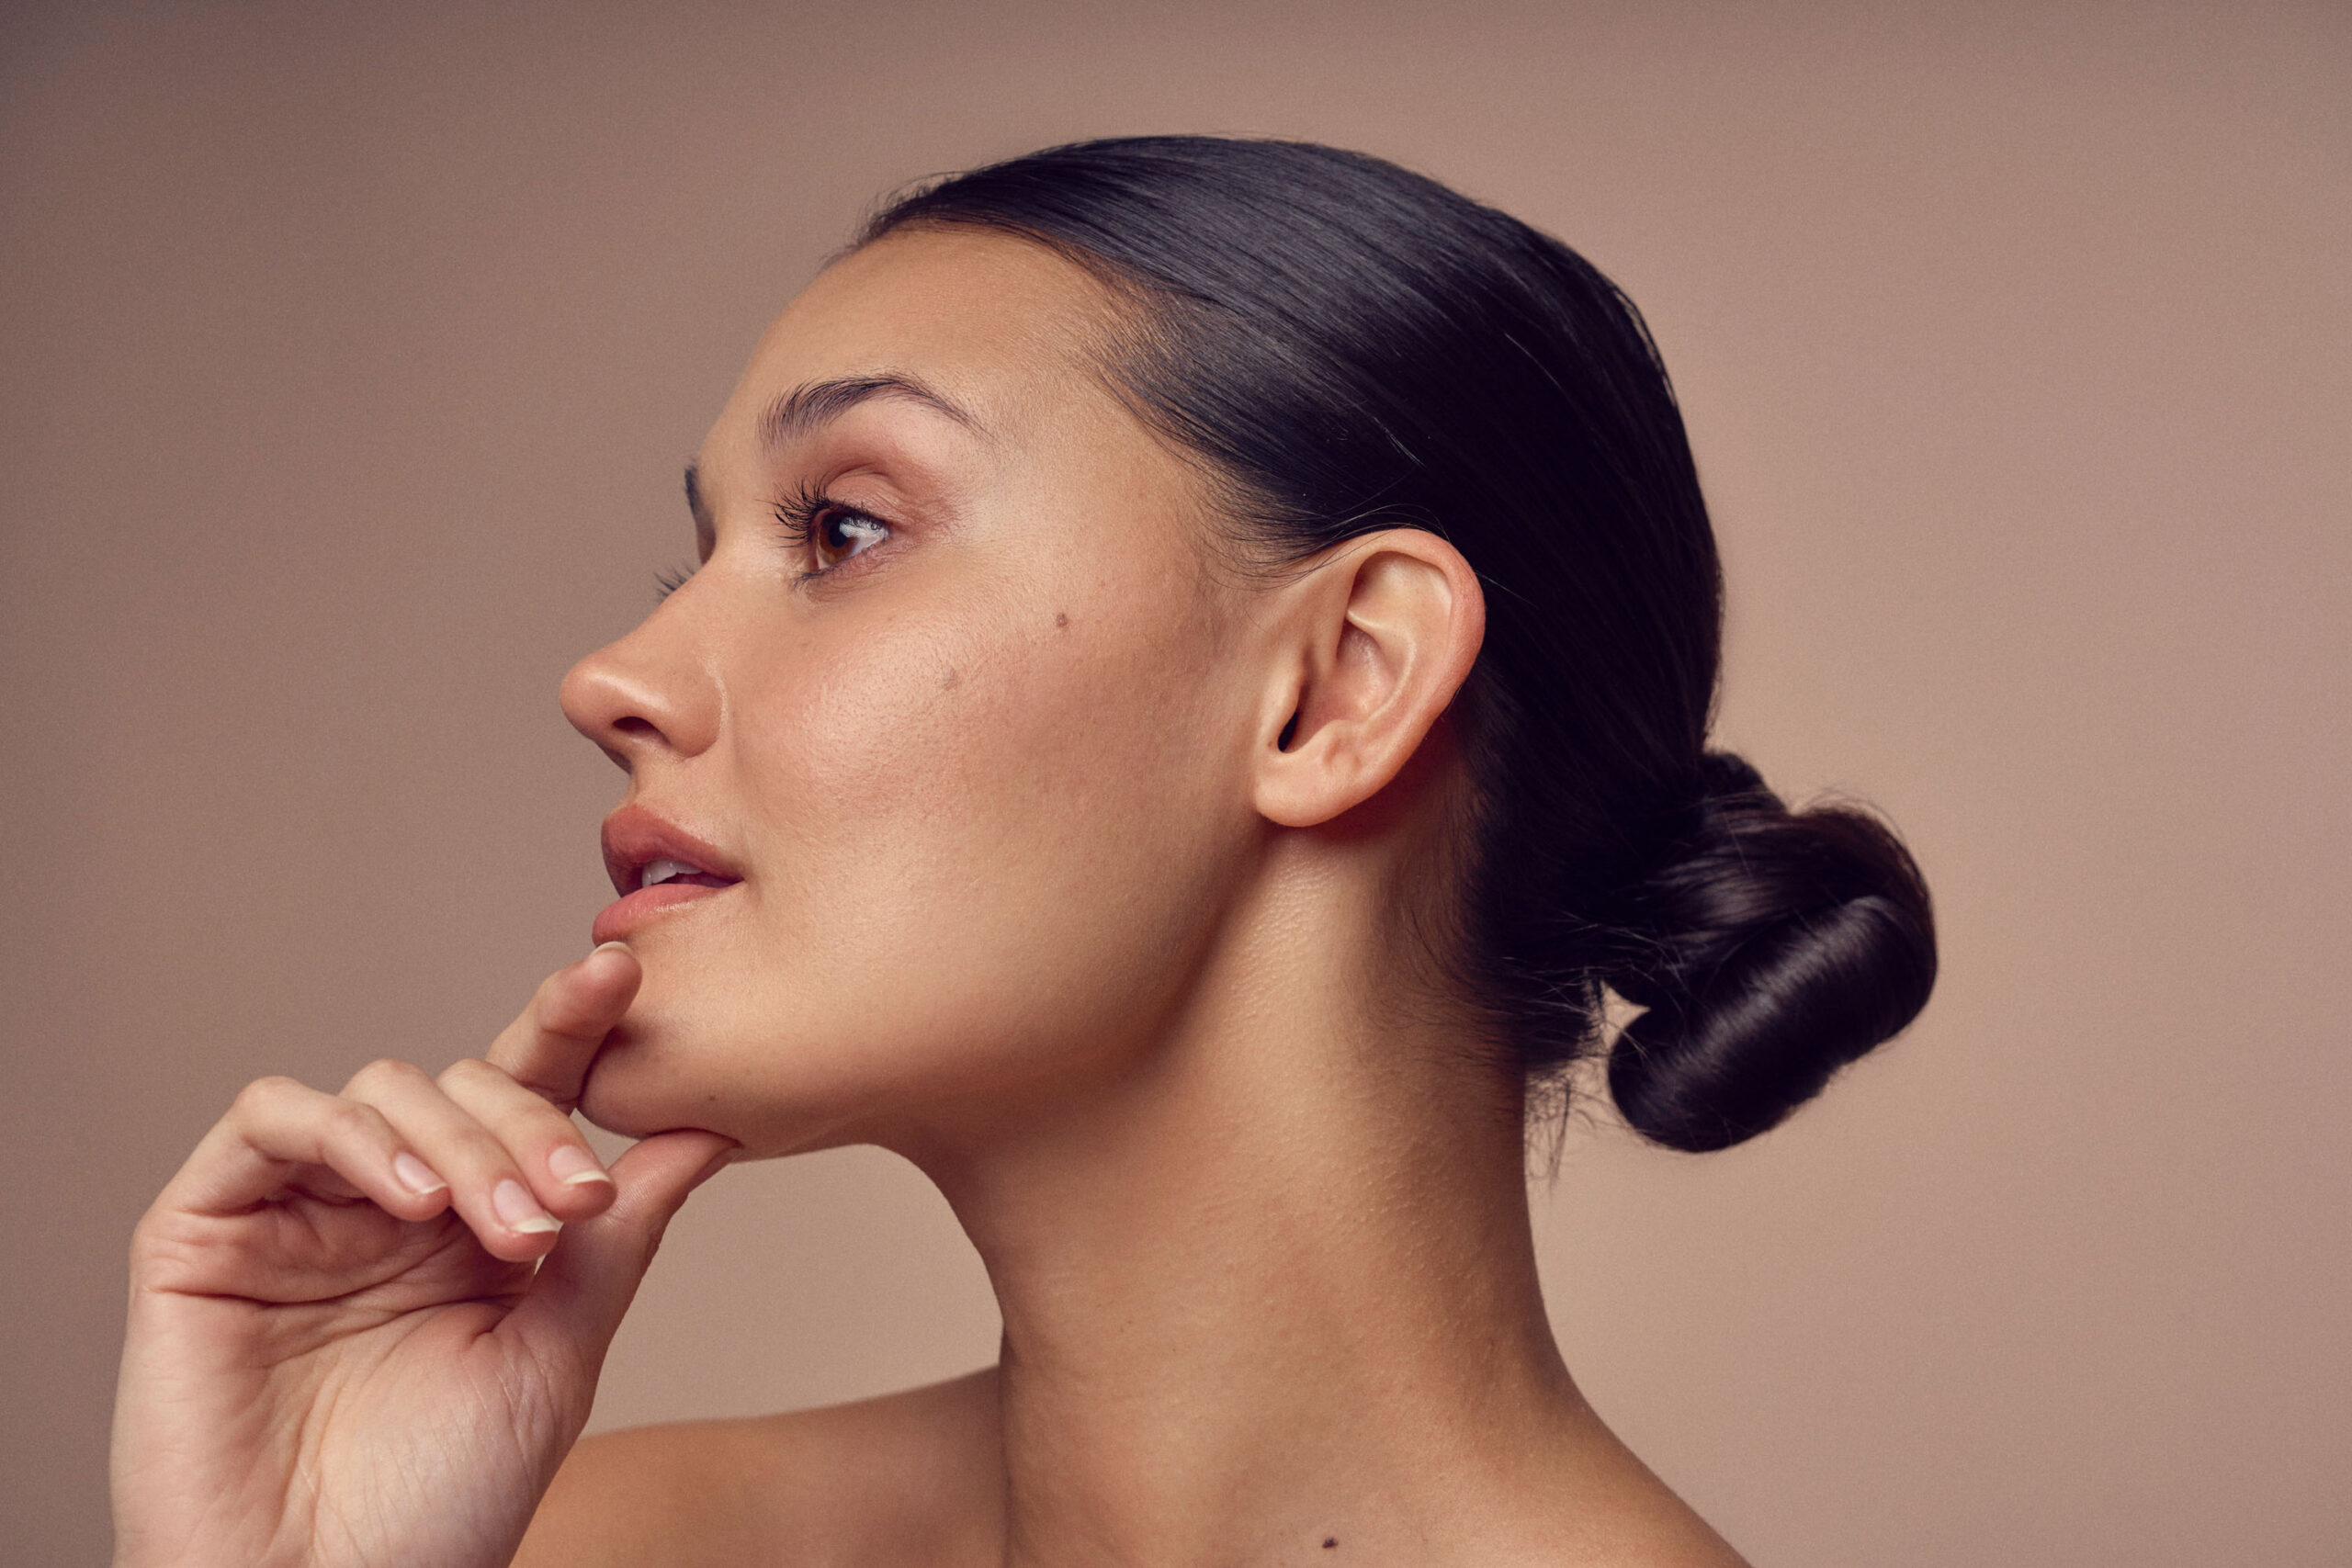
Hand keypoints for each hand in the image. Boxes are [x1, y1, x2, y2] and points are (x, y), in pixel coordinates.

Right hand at [109, 943, 734, 1567]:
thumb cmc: (443, 1503)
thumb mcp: (557, 1354)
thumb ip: (618, 1235)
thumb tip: (706, 1128)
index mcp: (474, 1223)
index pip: (525, 1094)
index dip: (570, 1029)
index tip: (623, 981)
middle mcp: (387, 1204)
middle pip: (464, 1083)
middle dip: (531, 1127)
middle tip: (573, 1202)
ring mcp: (297, 1213)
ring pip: (381, 1089)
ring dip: (459, 1139)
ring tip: (505, 1229)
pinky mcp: (204, 1231)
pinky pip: (268, 1119)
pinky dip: (348, 1136)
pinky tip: (411, 1200)